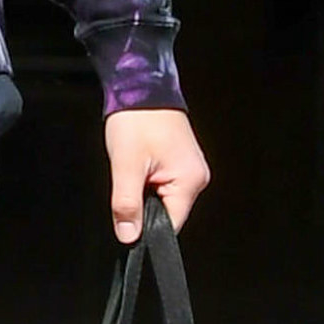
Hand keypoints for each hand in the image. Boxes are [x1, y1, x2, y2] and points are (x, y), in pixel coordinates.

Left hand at [104, 108, 209, 243]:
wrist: (141, 87)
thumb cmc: (137, 120)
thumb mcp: (126, 165)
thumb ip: (127, 204)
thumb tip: (129, 236)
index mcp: (190, 181)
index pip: (171, 224)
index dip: (146, 228)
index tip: (127, 220)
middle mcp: (196, 178)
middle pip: (167, 212)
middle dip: (143, 206)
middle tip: (128, 180)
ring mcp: (190, 169)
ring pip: (163, 198)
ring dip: (144, 191)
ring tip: (134, 167)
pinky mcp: (180, 163)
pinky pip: (163, 184)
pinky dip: (147, 181)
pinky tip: (139, 164)